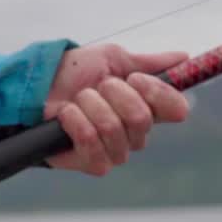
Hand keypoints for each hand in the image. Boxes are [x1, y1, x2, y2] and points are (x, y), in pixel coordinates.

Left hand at [43, 44, 190, 175]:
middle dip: (113, 93)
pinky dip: (76, 121)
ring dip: (90, 105)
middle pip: (142, 117)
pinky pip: (92, 141)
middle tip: (98, 86)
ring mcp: (117, 151)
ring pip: (113, 128)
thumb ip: (149, 62)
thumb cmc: (75, 73)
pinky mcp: (94, 164)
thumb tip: (184, 57)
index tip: (135, 78)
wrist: (37, 86)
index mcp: (148, 107)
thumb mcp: (113, 58)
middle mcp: (137, 133)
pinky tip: (66, 115)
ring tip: (78, 99)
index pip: (177, 109)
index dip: (157, 92)